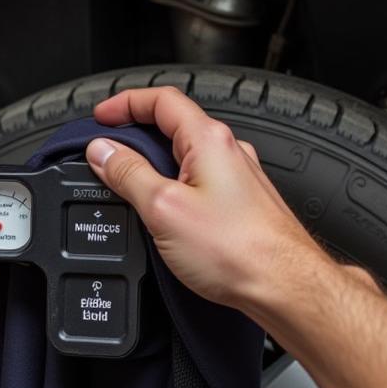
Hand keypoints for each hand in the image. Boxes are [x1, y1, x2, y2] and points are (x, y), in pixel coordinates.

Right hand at [84, 87, 326, 310]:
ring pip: (187, 156)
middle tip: (108, 152)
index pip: (161, 100)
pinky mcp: (242, 204)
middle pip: (173, 126)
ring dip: (155, 162)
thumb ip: (127, 174)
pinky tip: (165, 212)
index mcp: (209, 140)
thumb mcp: (162, 208)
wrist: (285, 287)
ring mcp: (238, 178)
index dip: (125, 102)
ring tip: (130, 184)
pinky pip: (200, 181)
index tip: (102, 116)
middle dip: (136, 135)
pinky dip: (174, 185)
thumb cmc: (239, 250)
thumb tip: (102, 151)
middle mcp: (229, 152)